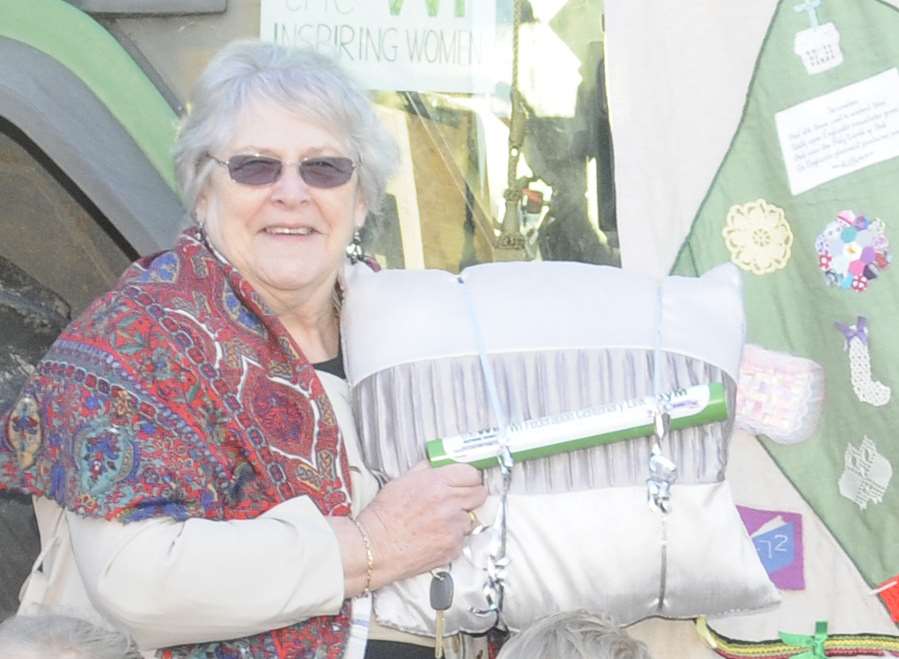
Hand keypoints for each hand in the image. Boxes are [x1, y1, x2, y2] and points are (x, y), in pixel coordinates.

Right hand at [357, 461, 486, 588]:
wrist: (375, 546)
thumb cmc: (383, 516)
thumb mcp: (402, 480)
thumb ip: (426, 470)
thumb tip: (440, 464)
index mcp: (437, 483)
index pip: (472, 473)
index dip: (470, 476)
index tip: (468, 480)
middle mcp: (449, 504)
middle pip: (480, 493)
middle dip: (472, 494)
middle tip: (461, 498)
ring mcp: (454, 527)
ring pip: (472, 517)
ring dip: (462, 517)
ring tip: (441, 521)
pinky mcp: (453, 547)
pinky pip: (463, 538)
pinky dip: (453, 537)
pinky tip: (436, 535)